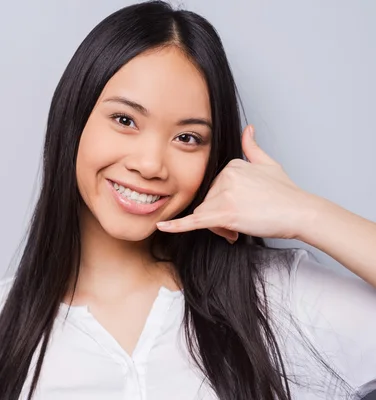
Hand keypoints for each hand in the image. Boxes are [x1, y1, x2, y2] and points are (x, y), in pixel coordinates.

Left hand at [156, 125, 314, 243]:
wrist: (301, 212)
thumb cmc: (286, 193)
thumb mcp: (269, 164)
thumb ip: (252, 147)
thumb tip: (248, 129)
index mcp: (231, 165)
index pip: (214, 189)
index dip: (223, 204)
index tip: (242, 211)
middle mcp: (225, 176)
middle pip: (207, 203)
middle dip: (219, 217)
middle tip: (242, 223)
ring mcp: (224, 194)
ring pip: (205, 215)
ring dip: (218, 226)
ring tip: (240, 228)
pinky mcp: (225, 213)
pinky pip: (195, 220)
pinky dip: (177, 225)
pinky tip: (162, 225)